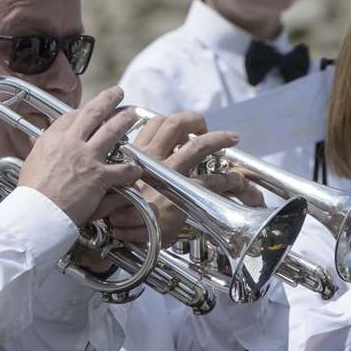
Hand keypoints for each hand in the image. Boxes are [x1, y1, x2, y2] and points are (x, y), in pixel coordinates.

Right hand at [18, 86, 142, 226]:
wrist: (38, 212)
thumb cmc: (31, 193)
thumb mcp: (30, 163)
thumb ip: (39, 150)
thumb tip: (37, 144)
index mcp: (53, 139)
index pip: (71, 117)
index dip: (83, 111)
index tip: (89, 111)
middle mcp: (72, 143)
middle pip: (94, 113)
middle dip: (108, 99)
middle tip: (118, 92)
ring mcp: (88, 158)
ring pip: (112, 132)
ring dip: (125, 121)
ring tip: (133, 114)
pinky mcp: (100, 177)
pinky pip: (122, 169)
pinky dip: (132, 169)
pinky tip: (137, 168)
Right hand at [125, 111, 234, 243]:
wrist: (119, 231)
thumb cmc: (116, 211)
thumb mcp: (117, 183)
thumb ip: (127, 170)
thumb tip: (135, 167)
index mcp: (136, 154)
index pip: (155, 122)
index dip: (171, 121)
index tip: (180, 129)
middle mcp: (153, 158)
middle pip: (176, 123)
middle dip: (194, 120)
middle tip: (203, 128)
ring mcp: (170, 173)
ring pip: (199, 145)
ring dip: (219, 138)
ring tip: (231, 138)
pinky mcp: (184, 193)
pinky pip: (213, 178)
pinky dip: (228, 177)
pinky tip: (234, 179)